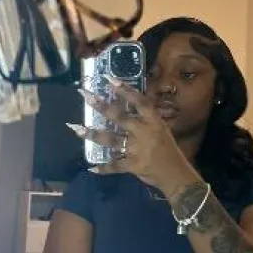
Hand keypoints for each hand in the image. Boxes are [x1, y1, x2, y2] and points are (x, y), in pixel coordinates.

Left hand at [73, 76, 195, 192]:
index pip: (139, 101)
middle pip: (119, 117)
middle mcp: (143, 132)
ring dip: (92, 134)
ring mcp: (136, 149)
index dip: (125, 90)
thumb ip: (145, 119)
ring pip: (111, 140)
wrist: (175, 173)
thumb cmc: (168, 148)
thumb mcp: (161, 129)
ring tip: (76, 128)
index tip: (109, 79)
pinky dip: (103, 168)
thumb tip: (129, 106)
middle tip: (85, 96)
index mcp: (153, 121)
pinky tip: (92, 168)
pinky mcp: (132, 165)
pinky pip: (114, 165)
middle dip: (101, 106)